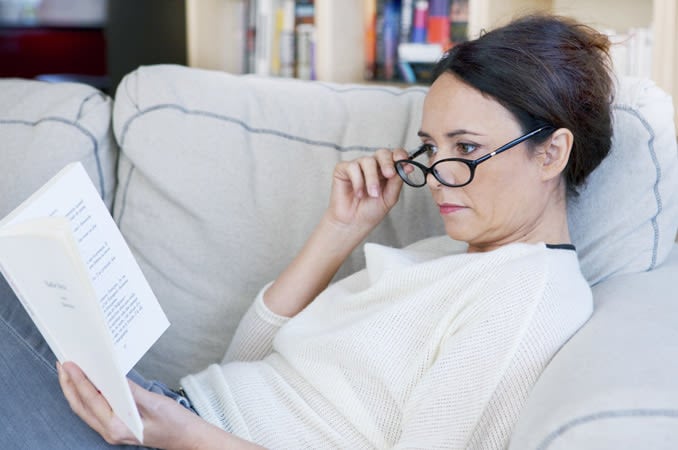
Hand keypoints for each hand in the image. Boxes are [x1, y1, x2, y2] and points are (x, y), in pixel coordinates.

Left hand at [58, 362, 255, 449]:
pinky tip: (88, 383)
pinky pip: (95, 410)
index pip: (91, 400)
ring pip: (85, 409)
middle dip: (69, 384)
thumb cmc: (176, 424)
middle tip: (62, 364)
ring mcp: (112, 431)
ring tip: (69, 371)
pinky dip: (87, 396)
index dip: (78, 380)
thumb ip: (130, 391)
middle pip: (81, 406)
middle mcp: (111, 432)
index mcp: (118, 427)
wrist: (188, 438)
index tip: (69, 364)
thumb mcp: (154, 403)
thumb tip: (112, 376)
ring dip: (75, 390)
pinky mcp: (117, 426)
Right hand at [328, 148, 407, 231]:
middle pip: (382, 153)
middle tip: (389, 175)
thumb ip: (397, 181)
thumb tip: (407, 166)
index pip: (394, 155)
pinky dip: (357, 181)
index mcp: (385, 170)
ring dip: (372, 178)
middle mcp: (372, 166)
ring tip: (372, 194)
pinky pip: (352, 167)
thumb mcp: (389, 197)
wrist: (354, 223)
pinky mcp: (343, 169)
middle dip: (387, 163)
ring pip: (367, 161)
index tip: (404, 163)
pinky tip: (358, 193)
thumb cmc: (371, 211)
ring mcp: (358, 166)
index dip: (400, 155)